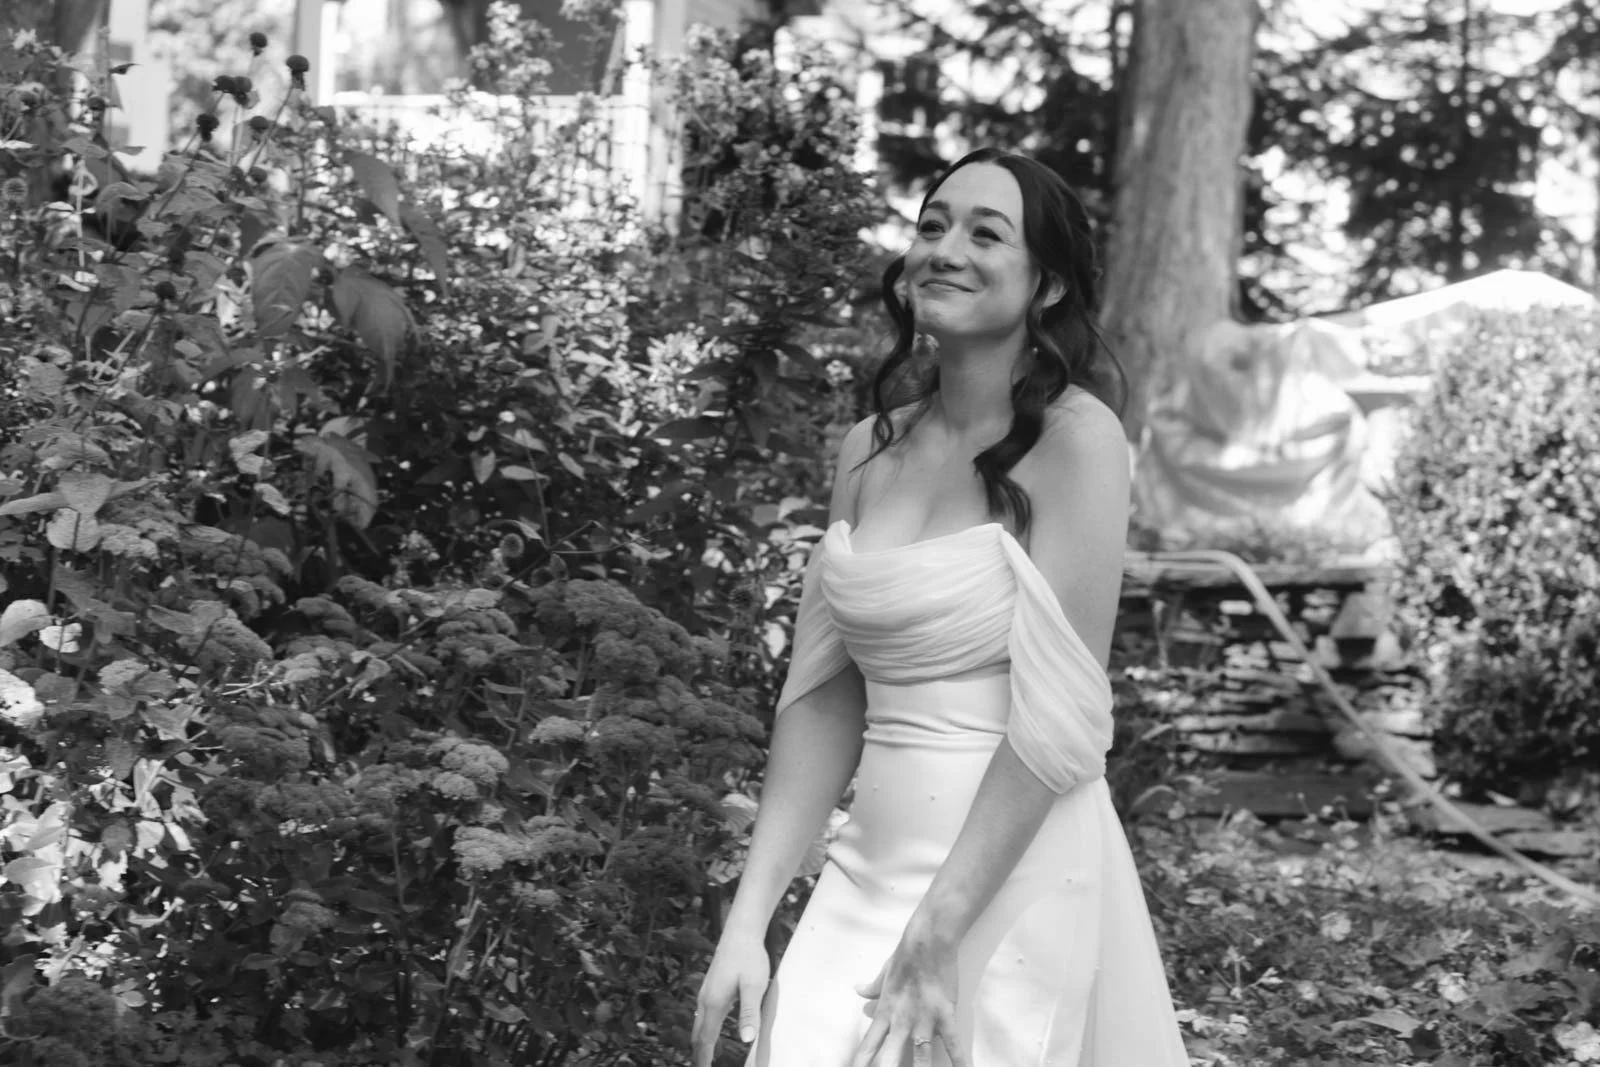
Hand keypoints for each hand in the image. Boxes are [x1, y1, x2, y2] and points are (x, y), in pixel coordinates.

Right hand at [692, 926, 769, 1066]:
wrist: (740, 932)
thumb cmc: (749, 957)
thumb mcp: (754, 986)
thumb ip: (750, 1013)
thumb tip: (747, 1040)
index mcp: (714, 1003)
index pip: (705, 1039)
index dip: (704, 1059)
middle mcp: (705, 1000)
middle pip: (697, 1035)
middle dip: (699, 1054)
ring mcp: (706, 993)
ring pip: (698, 1025)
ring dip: (701, 1043)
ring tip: (706, 1058)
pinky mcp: (710, 987)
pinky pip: (702, 1015)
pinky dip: (704, 1030)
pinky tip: (711, 1032)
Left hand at [848, 928, 969, 1066]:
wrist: (928, 941)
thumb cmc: (906, 956)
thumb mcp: (885, 973)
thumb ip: (873, 987)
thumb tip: (859, 990)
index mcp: (885, 1011)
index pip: (869, 1044)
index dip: (862, 1061)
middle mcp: (902, 1020)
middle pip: (890, 1056)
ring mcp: (924, 1019)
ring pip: (920, 1055)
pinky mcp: (945, 1014)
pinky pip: (953, 1043)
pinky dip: (960, 1060)